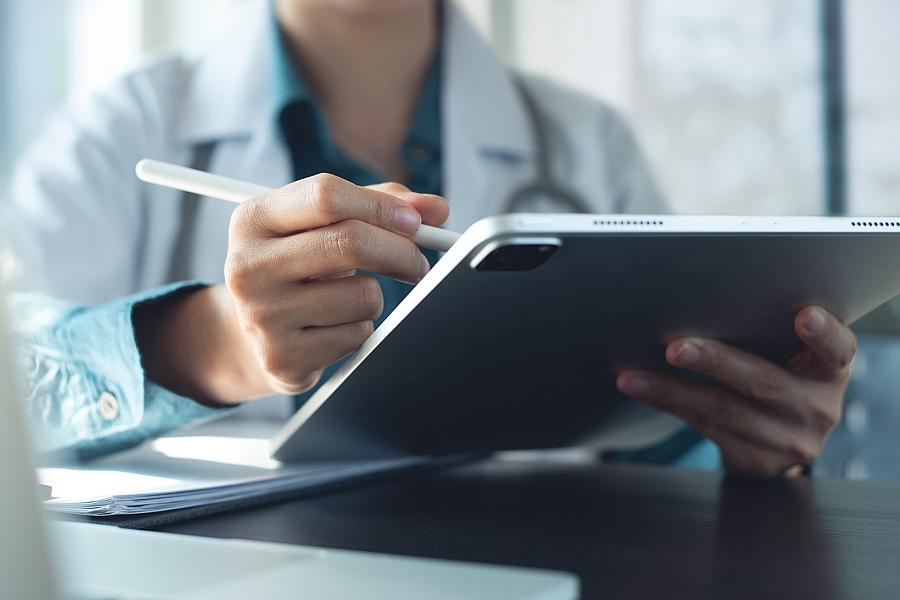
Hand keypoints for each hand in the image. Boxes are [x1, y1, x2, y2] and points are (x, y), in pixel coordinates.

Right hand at [138, 175, 448, 404]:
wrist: (248, 333)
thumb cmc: (299, 266)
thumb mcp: (324, 224)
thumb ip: (379, 205)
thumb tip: (435, 209)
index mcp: (254, 219)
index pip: (326, 195)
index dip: (381, 206)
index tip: (414, 221)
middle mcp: (248, 265)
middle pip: (350, 242)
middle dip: (401, 252)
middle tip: (417, 262)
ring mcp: (261, 315)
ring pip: (364, 295)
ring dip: (374, 296)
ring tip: (347, 297)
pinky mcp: (282, 357)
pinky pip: (358, 335)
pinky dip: (360, 329)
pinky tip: (333, 325)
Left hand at [616, 306, 854, 477]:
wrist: (784, 438)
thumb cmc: (781, 373)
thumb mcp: (792, 355)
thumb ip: (769, 333)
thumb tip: (699, 298)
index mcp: (830, 370)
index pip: (838, 349)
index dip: (824, 334)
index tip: (806, 316)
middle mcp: (816, 407)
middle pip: (763, 381)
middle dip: (715, 362)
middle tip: (676, 348)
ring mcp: (788, 440)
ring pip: (721, 410)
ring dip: (671, 391)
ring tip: (634, 378)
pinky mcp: (756, 461)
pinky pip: (704, 428)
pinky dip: (668, 405)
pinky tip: (642, 390)